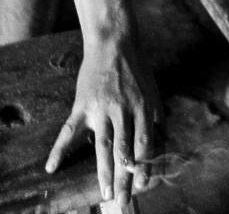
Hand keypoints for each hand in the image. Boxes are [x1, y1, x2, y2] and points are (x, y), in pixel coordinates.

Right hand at [46, 34, 160, 207]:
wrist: (114, 42)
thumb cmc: (136, 66)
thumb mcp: (153, 89)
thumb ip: (157, 114)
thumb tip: (163, 137)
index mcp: (143, 106)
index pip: (145, 143)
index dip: (144, 166)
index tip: (144, 185)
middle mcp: (123, 109)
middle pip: (124, 150)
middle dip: (124, 178)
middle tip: (123, 200)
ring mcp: (101, 108)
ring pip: (102, 146)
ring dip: (103, 172)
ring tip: (104, 193)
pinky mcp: (82, 104)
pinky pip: (69, 130)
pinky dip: (59, 149)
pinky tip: (52, 167)